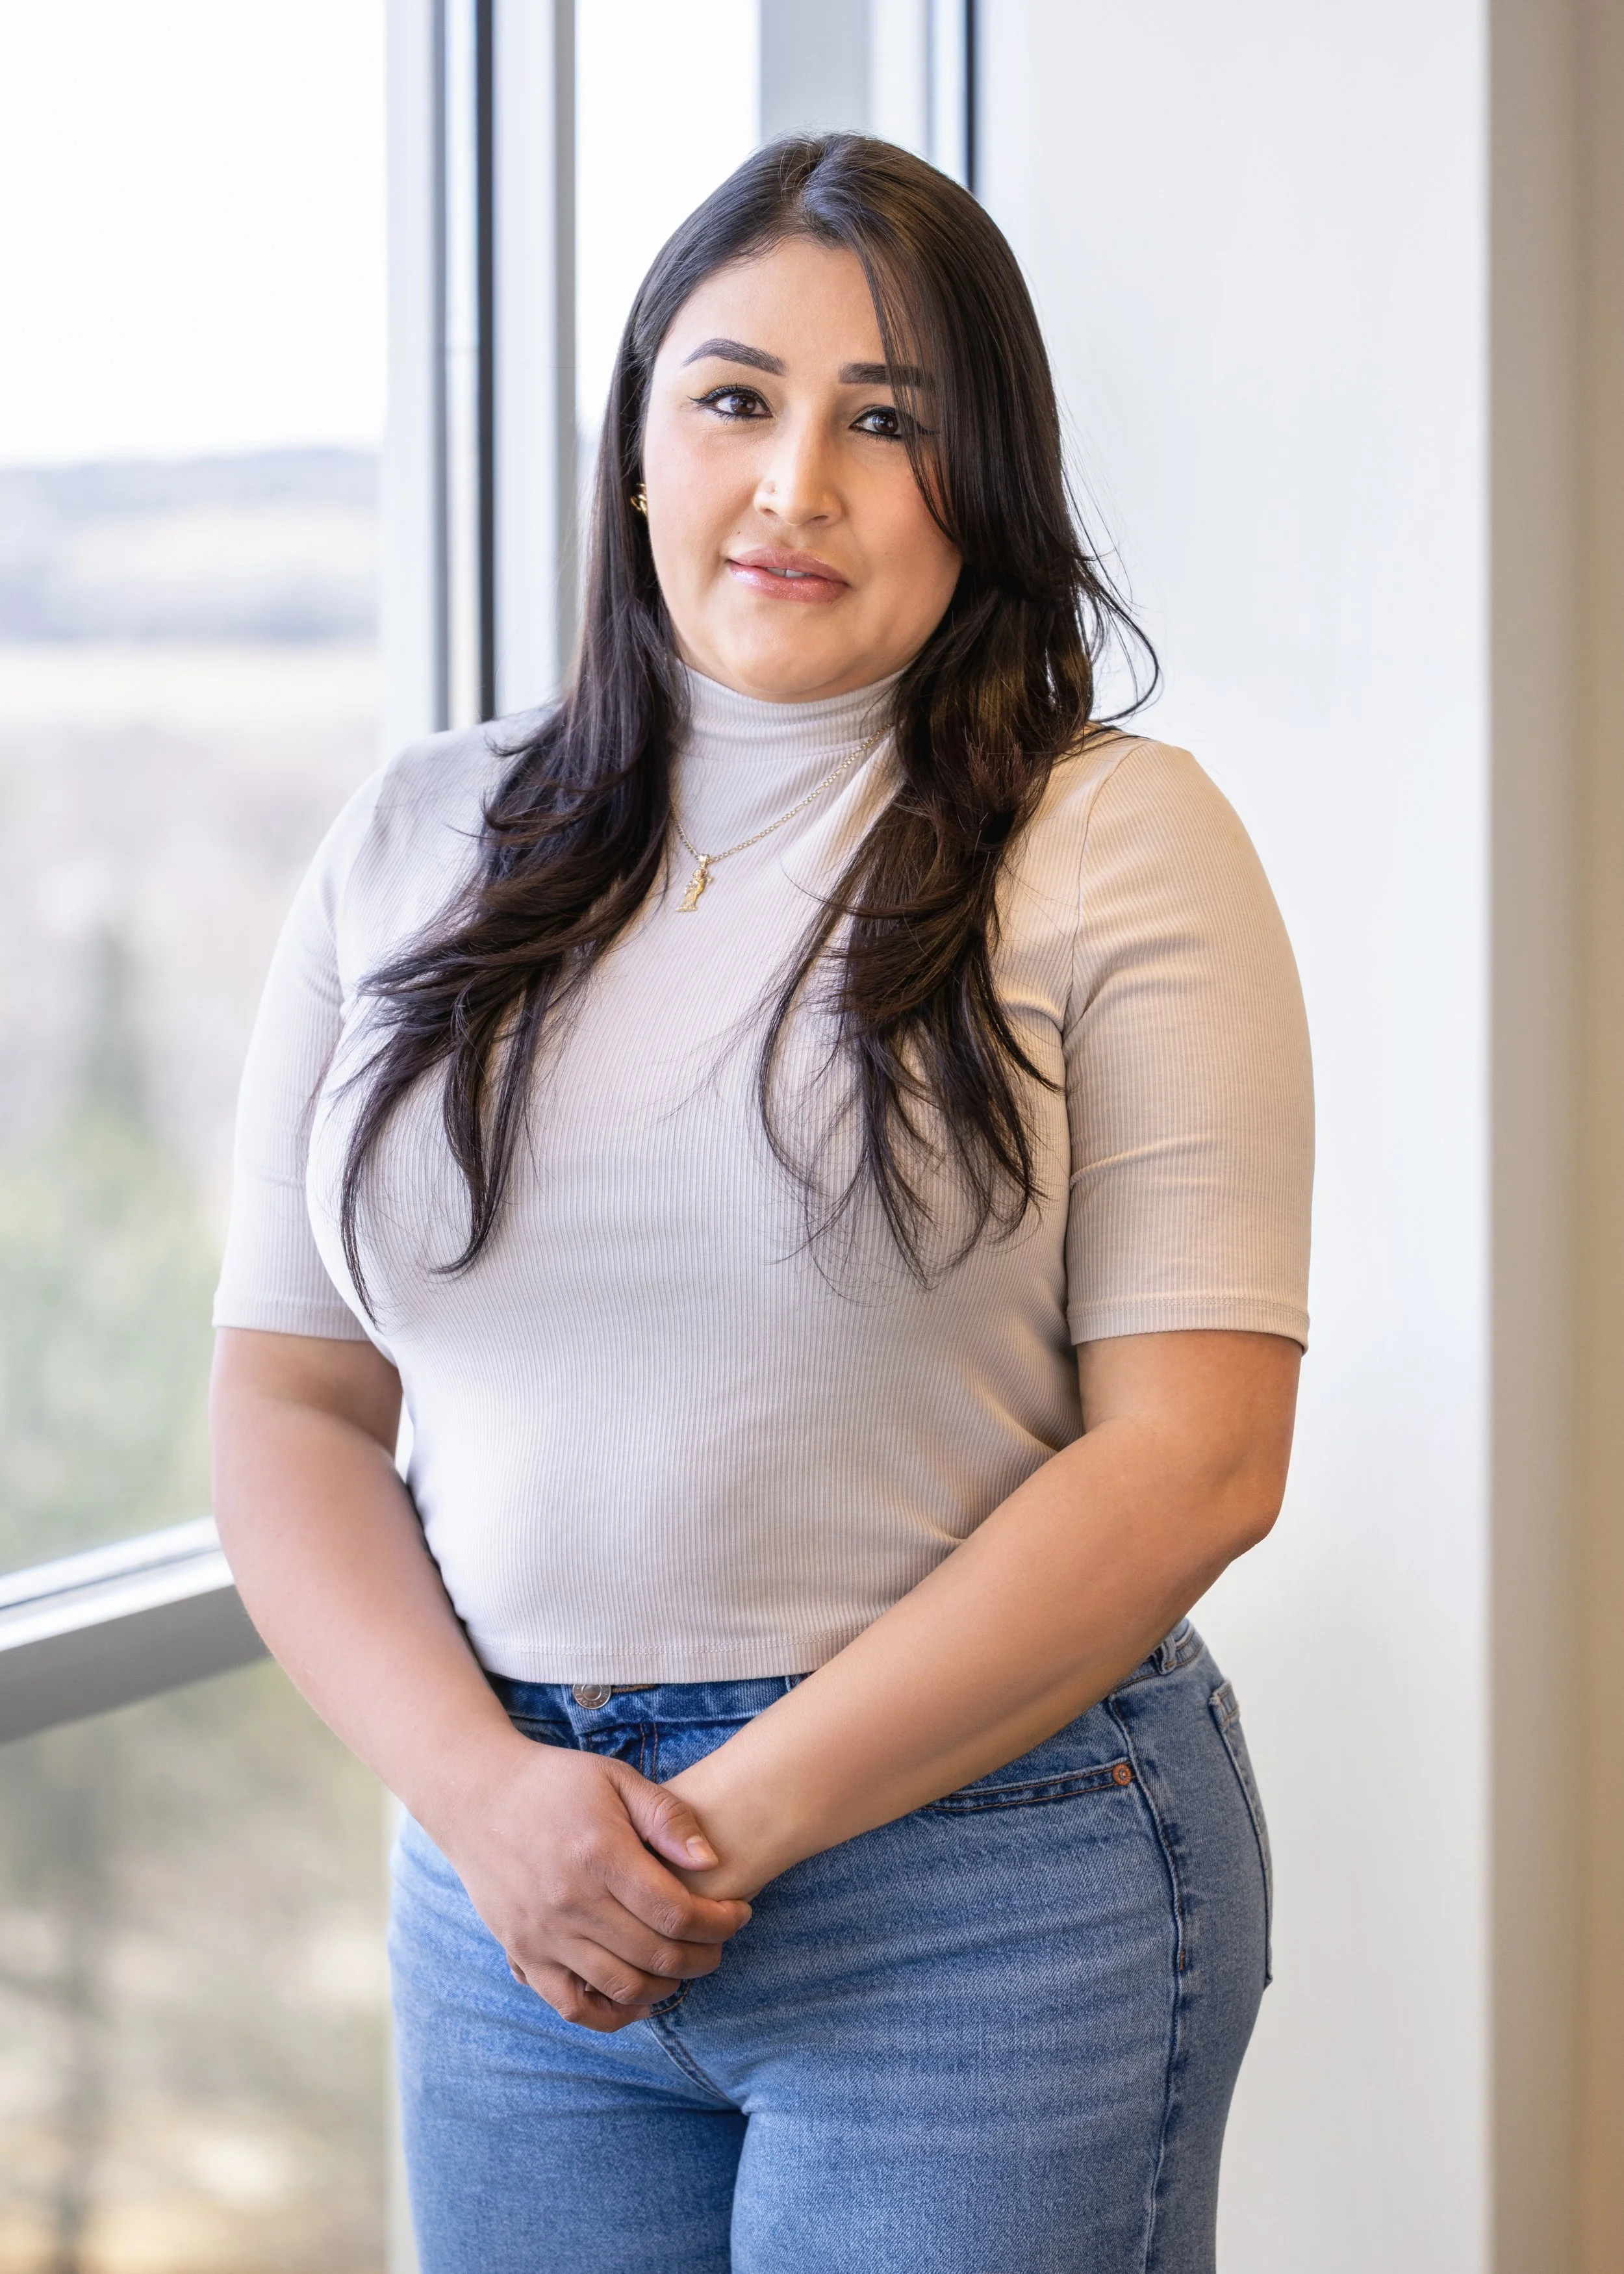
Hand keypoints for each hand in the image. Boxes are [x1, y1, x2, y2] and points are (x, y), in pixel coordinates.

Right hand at [428, 1735, 752, 2032]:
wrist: (477, 1797)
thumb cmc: (555, 1783)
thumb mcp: (616, 1779)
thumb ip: (667, 1817)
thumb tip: (712, 1861)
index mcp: (600, 1856)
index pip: (676, 1912)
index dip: (719, 1922)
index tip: (739, 1912)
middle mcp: (571, 1903)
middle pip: (657, 1956)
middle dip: (704, 1956)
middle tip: (719, 1941)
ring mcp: (544, 1936)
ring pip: (622, 1987)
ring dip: (667, 1986)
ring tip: (684, 1964)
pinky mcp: (523, 1954)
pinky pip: (572, 2006)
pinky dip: (611, 2014)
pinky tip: (638, 1999)